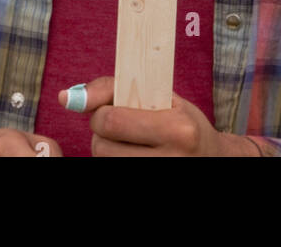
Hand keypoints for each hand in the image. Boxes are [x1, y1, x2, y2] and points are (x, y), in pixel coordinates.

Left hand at [58, 76, 260, 157]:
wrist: (213, 159)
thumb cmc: (183, 122)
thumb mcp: (161, 96)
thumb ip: (114, 89)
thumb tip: (67, 97)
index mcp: (176, 129)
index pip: (111, 121)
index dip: (100, 112)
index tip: (107, 109)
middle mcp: (170, 160)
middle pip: (102, 146)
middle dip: (101, 132)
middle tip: (116, 126)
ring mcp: (160, 177)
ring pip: (104, 162)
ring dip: (106, 150)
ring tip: (129, 142)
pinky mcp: (151, 192)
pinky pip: (114, 172)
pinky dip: (116, 161)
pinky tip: (132, 154)